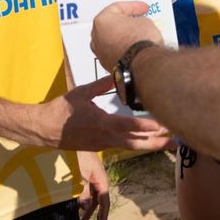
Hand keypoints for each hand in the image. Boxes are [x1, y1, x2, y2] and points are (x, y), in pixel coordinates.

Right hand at [46, 76, 172, 151]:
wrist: (43, 130)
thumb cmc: (61, 110)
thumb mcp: (81, 92)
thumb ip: (101, 84)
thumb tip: (119, 72)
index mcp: (99, 122)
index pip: (126, 126)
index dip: (145, 126)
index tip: (162, 125)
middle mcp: (104, 136)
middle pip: (134, 143)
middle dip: (156, 142)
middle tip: (176, 141)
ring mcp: (103, 144)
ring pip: (130, 147)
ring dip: (150, 145)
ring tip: (169, 143)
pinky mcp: (100, 146)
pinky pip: (122, 146)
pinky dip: (138, 144)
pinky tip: (149, 142)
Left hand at [76, 151, 108, 219]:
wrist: (78, 138)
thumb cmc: (80, 155)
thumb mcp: (82, 174)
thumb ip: (84, 191)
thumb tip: (87, 207)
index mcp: (101, 181)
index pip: (104, 202)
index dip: (103, 215)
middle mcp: (99, 180)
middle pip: (98, 202)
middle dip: (94, 215)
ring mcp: (93, 178)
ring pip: (92, 197)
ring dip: (87, 209)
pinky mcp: (86, 175)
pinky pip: (87, 191)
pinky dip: (83, 199)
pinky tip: (77, 205)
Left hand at [90, 1, 162, 67]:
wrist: (142, 63)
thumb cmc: (139, 41)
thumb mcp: (144, 21)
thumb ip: (137, 20)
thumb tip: (138, 25)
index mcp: (102, 21)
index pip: (118, 8)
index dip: (133, 6)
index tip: (142, 8)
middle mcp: (97, 37)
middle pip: (111, 25)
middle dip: (124, 22)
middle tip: (136, 20)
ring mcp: (101, 52)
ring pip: (111, 40)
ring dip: (122, 36)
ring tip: (136, 35)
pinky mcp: (108, 64)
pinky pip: (115, 52)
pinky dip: (122, 49)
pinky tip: (133, 48)